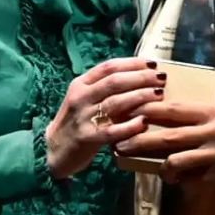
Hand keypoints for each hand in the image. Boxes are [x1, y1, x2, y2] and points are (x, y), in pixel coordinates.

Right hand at [45, 58, 165, 178]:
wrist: (54, 150)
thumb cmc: (77, 123)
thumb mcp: (85, 100)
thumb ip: (105, 89)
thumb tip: (139, 77)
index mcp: (81, 84)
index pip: (109, 67)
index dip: (132, 63)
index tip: (153, 63)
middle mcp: (80, 97)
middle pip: (114, 81)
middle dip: (141, 78)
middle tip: (161, 79)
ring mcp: (82, 117)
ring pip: (115, 102)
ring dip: (140, 97)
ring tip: (159, 95)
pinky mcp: (86, 137)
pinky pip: (111, 130)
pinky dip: (130, 126)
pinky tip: (144, 122)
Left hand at [113, 102, 214, 192]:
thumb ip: (201, 116)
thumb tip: (167, 112)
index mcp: (213, 113)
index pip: (174, 109)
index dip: (148, 109)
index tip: (128, 111)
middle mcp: (213, 132)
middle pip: (168, 135)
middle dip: (141, 140)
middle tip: (121, 143)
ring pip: (176, 160)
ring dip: (160, 165)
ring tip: (152, 167)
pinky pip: (190, 178)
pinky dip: (180, 179)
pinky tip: (175, 179)